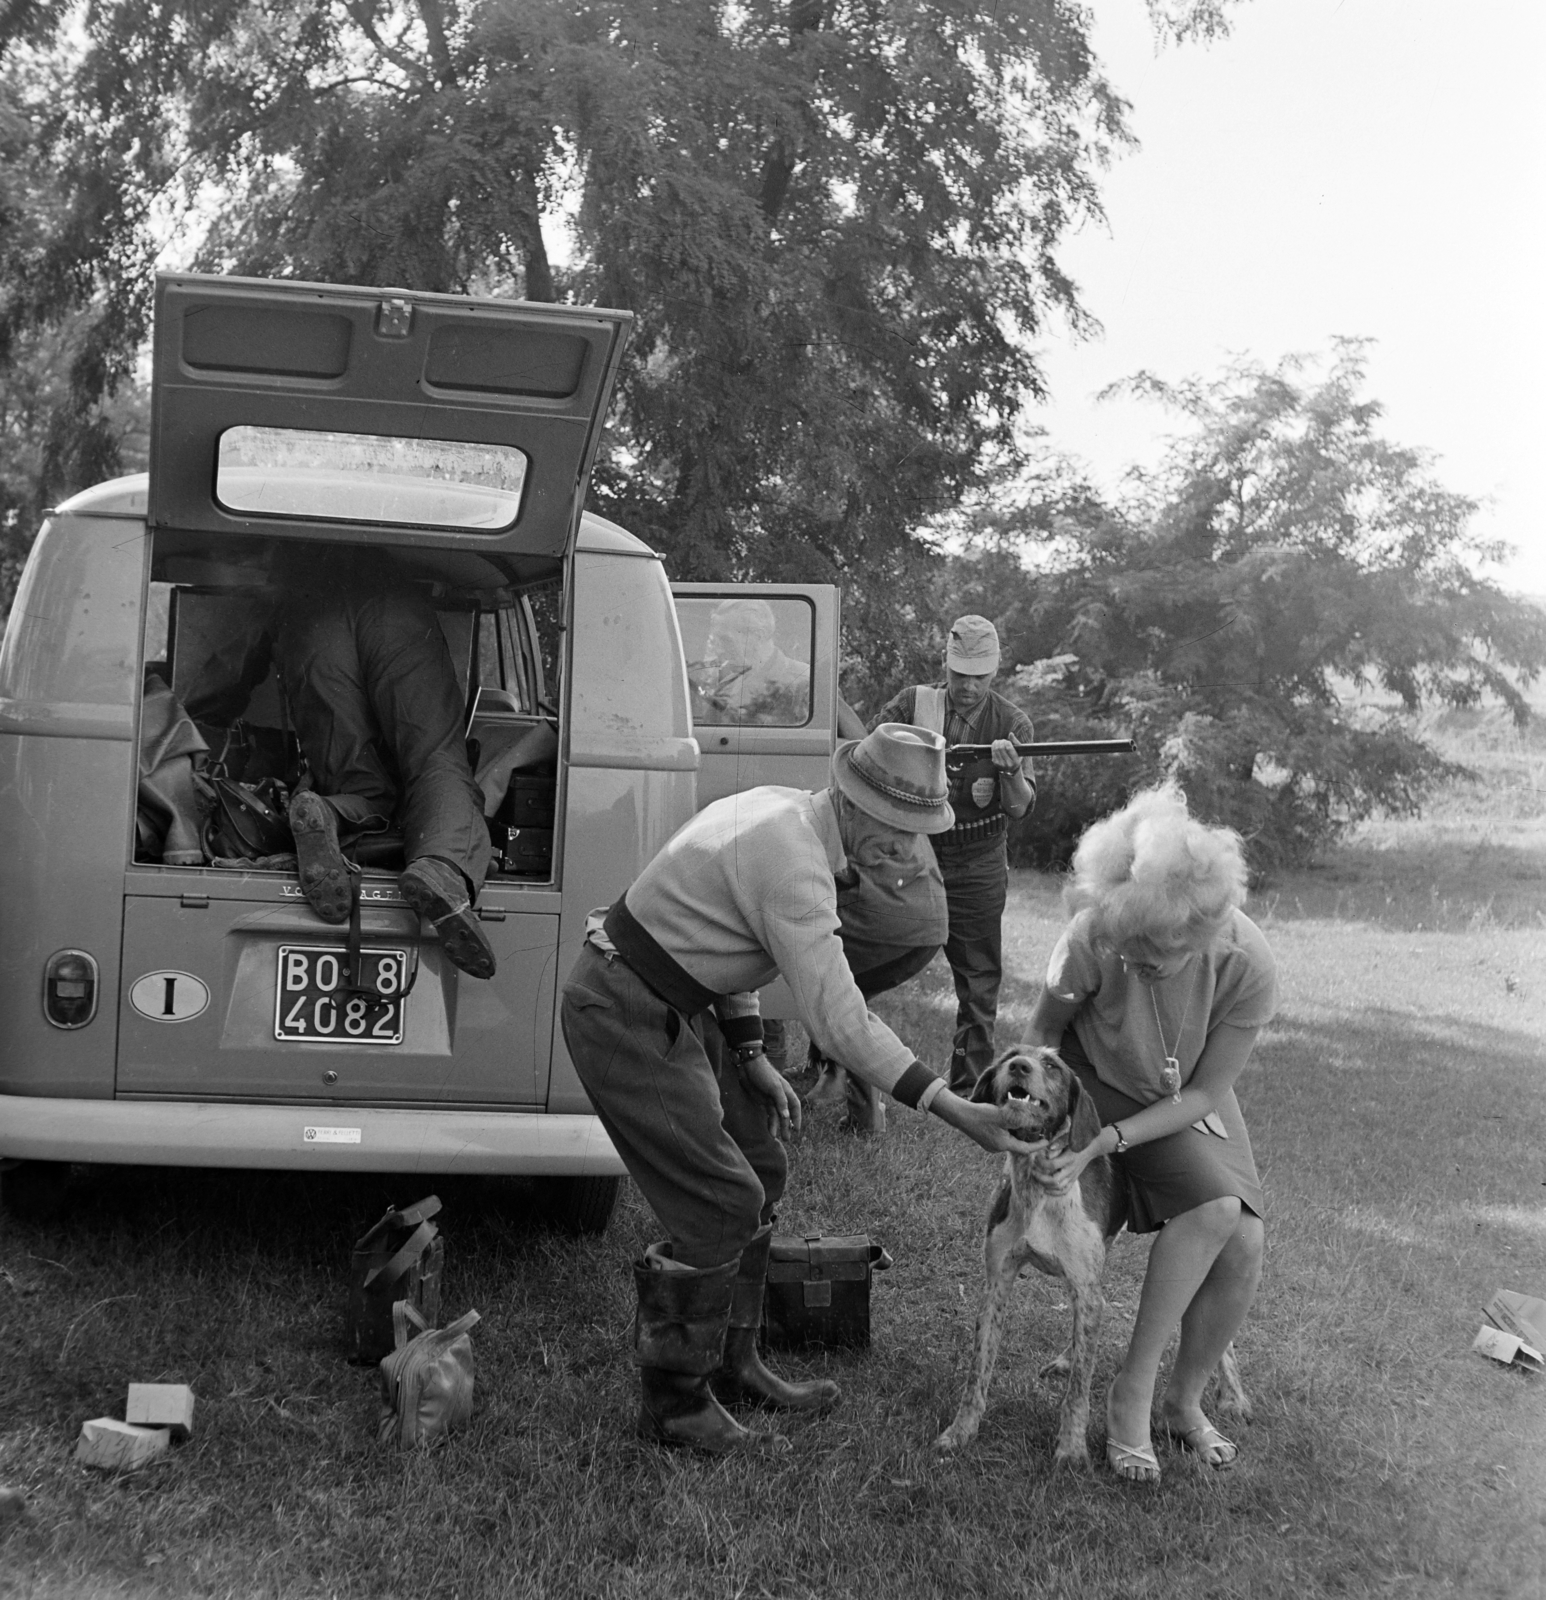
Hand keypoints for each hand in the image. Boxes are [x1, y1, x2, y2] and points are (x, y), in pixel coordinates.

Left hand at [738, 1051, 802, 1140]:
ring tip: (777, 1138)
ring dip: (778, 1126)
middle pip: (786, 1113)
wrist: (748, 1065)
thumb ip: (781, 1101)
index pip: (795, 1106)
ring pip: (777, 1115)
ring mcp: (771, 1099)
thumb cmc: (764, 1073)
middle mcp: (781, 1096)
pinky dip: (769, 1122)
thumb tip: (786, 1116)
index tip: (797, 1130)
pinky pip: (768, 1113)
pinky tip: (769, 1130)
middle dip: (787, 1126)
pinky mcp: (763, 1100)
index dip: (797, 1118)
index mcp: (786, 1091)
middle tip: (787, 1139)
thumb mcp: (774, 1087)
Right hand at [931, 1090, 1045, 1157]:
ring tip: (1023, 1123)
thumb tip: (1033, 1123)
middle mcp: (997, 1148)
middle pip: (1018, 1145)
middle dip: (1027, 1138)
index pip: (1026, 1149)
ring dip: (1016, 1133)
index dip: (1038, 1145)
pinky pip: (1001, 1138)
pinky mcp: (985, 1140)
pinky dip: (1008, 1132)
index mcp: (1003, 1145)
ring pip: (1009, 1141)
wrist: (961, 1115)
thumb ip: (1019, 1120)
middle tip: (1037, 1129)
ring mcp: (990, 1145)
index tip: (1048, 1141)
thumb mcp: (1003, 1116)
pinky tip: (1007, 1122)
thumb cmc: (982, 1115)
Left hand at [990, 737, 1020, 774]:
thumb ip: (1015, 741)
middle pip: (1001, 748)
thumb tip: (1010, 733)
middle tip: (1003, 740)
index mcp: (1015, 761)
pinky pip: (993, 752)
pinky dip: (993, 746)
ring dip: (997, 743)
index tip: (1007, 741)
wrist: (1011, 769)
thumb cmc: (1016, 757)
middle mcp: (1008, 764)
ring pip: (996, 749)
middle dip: (1001, 742)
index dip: (1007, 742)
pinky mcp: (995, 763)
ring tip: (999, 741)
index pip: (1009, 748)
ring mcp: (1001, 764)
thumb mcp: (1019, 750)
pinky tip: (995, 743)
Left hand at [1028, 1140, 1098, 1196]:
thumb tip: (1049, 1147)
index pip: (1052, 1165)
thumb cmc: (1077, 1140)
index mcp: (1069, 1158)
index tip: (1035, 1158)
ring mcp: (1073, 1176)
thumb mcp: (1069, 1137)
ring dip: (1045, 1185)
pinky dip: (1054, 1193)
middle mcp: (1071, 1169)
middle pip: (1054, 1180)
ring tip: (1037, 1178)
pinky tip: (1045, 1189)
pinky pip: (1064, 1190)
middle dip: (1040, 1177)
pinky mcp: (1073, 1179)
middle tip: (1032, 1171)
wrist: (1092, 1147)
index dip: (1041, 1163)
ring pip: (1058, 1188)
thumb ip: (1059, 1142)